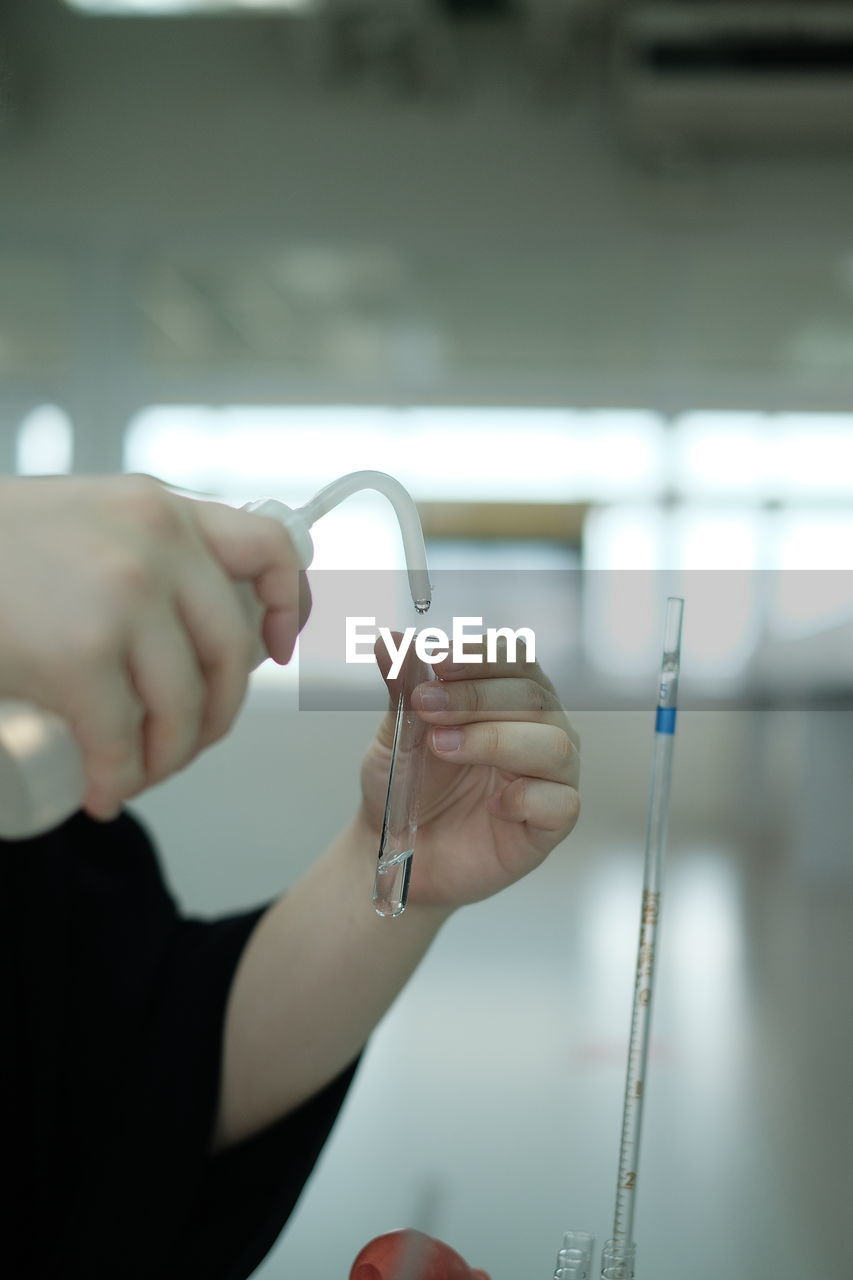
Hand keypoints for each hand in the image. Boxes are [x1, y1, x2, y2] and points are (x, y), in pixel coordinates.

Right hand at [0, 474, 308, 820]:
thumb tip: (205, 617)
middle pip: (232, 652)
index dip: (291, 607)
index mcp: (162, 508)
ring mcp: (123, 596)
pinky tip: (104, 794)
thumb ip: (140, 548)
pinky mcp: (78, 653)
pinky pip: (123, 739)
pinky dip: (119, 781)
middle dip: (218, 715)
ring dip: (169, 759)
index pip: (271, 547)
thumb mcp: (83, 523)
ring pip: (185, 706)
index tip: (278, 650)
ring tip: (136, 776)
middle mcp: (157, 543)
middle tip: (182, 743)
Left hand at [359, 636, 579, 909]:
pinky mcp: (553, 822)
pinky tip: (492, 803)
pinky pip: (561, 802)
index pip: (514, 657)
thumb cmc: (409, 786)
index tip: (435, 661)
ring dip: (495, 740)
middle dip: (475, 696)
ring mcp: (552, 775)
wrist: (399, 851)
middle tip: (426, 706)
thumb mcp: (397, 732)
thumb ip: (402, 686)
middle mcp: (541, 727)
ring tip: (443, 747)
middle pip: (533, 695)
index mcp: (509, 695)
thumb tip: (390, 642)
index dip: (478, 656)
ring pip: (553, 744)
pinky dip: (525, 797)